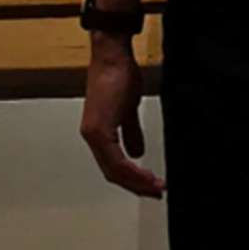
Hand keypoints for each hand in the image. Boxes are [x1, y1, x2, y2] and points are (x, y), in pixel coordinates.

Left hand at [80, 38, 163, 198]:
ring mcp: (93, 134)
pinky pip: (116, 160)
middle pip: (112, 173)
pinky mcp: (99, 130)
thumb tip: (136, 152)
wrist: (113, 57)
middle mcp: (91, 136)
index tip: (151, 186)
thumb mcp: (129, 109)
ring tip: (156, 187)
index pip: (112, 166)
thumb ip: (131, 132)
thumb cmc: (119, 75)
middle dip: (136, 186)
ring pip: (114, 170)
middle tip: (156, 193)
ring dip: (137, 182)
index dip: (132, 179)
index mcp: (97, 132)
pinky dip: (133, 172)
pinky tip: (147, 176)